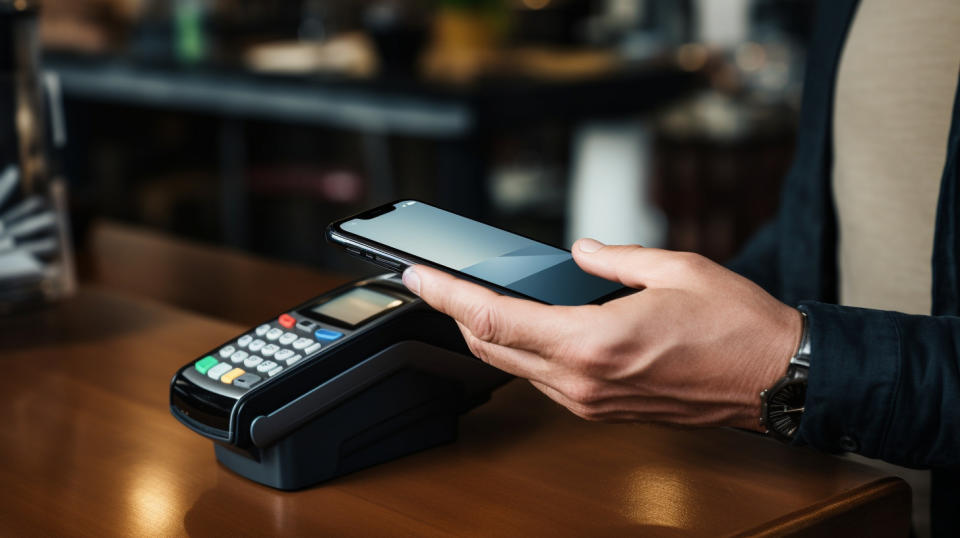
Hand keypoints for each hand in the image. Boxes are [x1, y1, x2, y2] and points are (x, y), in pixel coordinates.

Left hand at [401, 238, 802, 430]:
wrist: (775, 380)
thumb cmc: (737, 329)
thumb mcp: (674, 269)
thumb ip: (613, 258)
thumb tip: (579, 252)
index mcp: (593, 341)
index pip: (493, 318)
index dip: (446, 295)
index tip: (418, 275)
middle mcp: (582, 380)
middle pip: (491, 346)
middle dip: (457, 312)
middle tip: (438, 282)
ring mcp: (590, 402)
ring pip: (513, 366)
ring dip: (489, 332)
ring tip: (477, 296)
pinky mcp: (602, 409)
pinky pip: (543, 379)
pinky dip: (523, 350)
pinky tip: (527, 325)